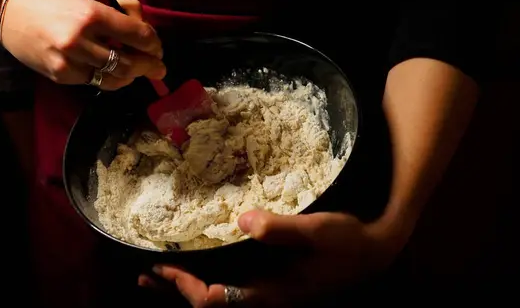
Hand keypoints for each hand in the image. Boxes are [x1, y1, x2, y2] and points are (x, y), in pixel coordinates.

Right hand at [0, 0, 164, 89]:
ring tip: (139, 72)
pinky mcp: (60, 75)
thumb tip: (145, 24)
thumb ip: (118, 8)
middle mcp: (80, 39)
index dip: (154, 44)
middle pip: (130, 63)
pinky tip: (113, 73)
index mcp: (91, 14)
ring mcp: (69, 61)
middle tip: (159, 69)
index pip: (138, 35)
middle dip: (150, 67)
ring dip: (132, 77)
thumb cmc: (50, 0)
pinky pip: (94, 82)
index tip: (158, 48)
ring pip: (114, 79)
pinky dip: (109, 79)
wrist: (6, 11)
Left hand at [143, 210, 404, 306]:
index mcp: (270, 292)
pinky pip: (232, 282)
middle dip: (177, 290)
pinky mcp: (273, 278)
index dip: (185, 285)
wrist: (372, 252)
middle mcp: (265, 296)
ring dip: (187, 286)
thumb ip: (280, 228)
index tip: (164, 265)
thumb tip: (242, 220)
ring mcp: (269, 289)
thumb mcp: (317, 231)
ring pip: (220, 295)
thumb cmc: (345, 242)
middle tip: (147, 275)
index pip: (215, 300)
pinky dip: (208, 275)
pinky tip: (202, 260)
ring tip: (158, 276)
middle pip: (210, 303)